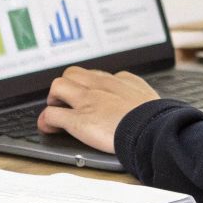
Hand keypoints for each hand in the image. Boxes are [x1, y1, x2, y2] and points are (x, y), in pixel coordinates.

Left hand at [36, 65, 160, 152]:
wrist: (151, 129)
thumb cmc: (156, 119)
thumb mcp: (150, 98)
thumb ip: (140, 94)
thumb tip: (141, 98)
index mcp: (120, 81)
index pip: (97, 75)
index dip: (89, 85)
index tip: (89, 93)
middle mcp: (101, 86)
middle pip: (73, 73)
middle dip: (68, 86)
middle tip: (70, 101)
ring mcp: (87, 101)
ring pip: (58, 86)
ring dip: (55, 99)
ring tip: (58, 110)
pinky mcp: (77, 120)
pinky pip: (51, 114)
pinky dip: (46, 121)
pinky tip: (50, 127)